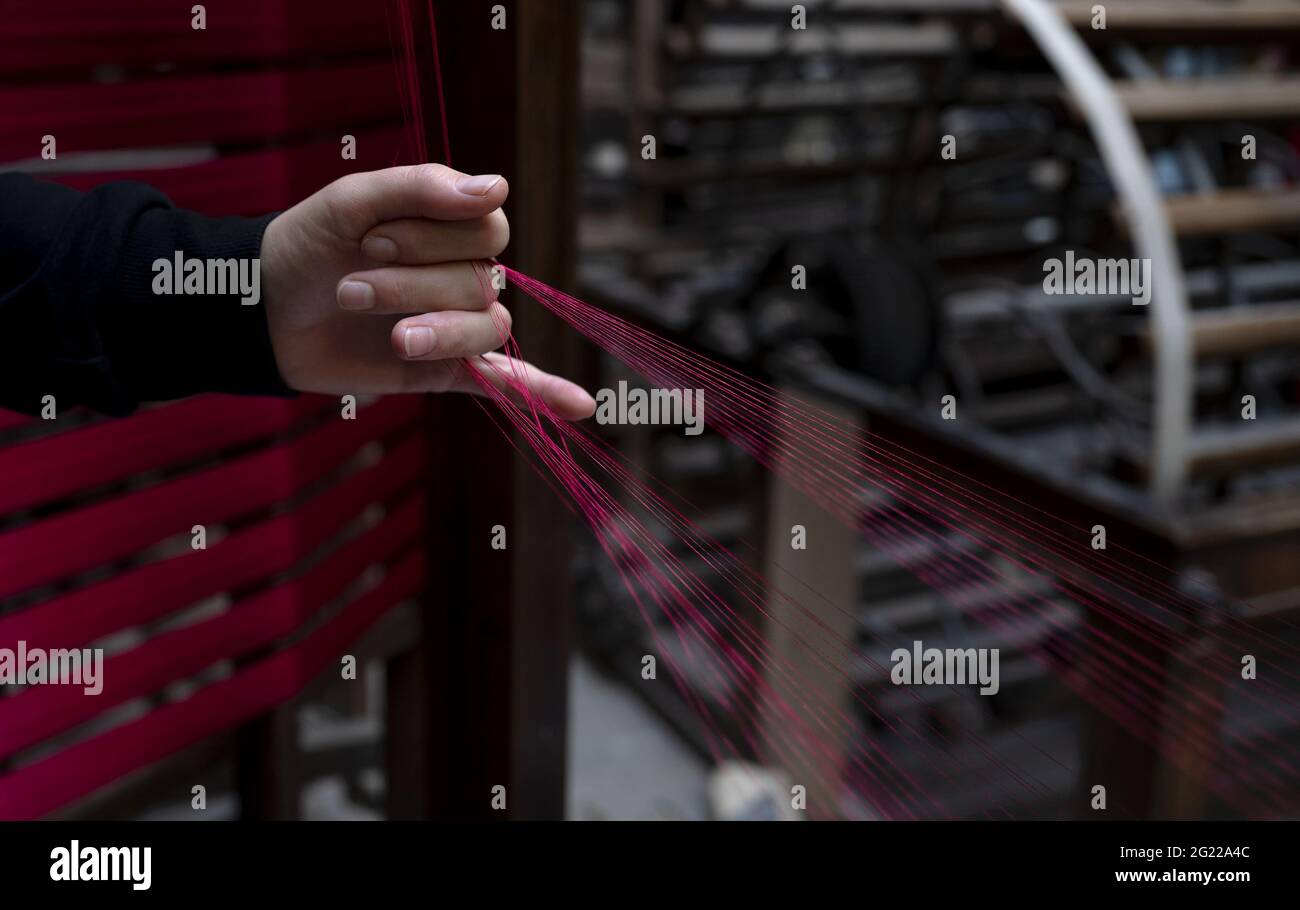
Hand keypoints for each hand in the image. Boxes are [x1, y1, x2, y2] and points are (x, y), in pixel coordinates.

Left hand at [258, 164, 595, 418]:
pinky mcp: (447, 373)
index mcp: (448, 226)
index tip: (370, 240)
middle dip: (413, 284)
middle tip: (350, 285)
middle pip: (480, 280)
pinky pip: (508, 383)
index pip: (485, 228)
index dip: (434, 237)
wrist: (261, 313)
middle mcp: (462, 273)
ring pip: (486, 328)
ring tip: (385, 336)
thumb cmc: (306, 247)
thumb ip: (418, 188)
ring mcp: (456, 325)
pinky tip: (580, 406)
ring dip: (434, 330)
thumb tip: (498, 188)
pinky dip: (544, 394)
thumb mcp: (350, 202)